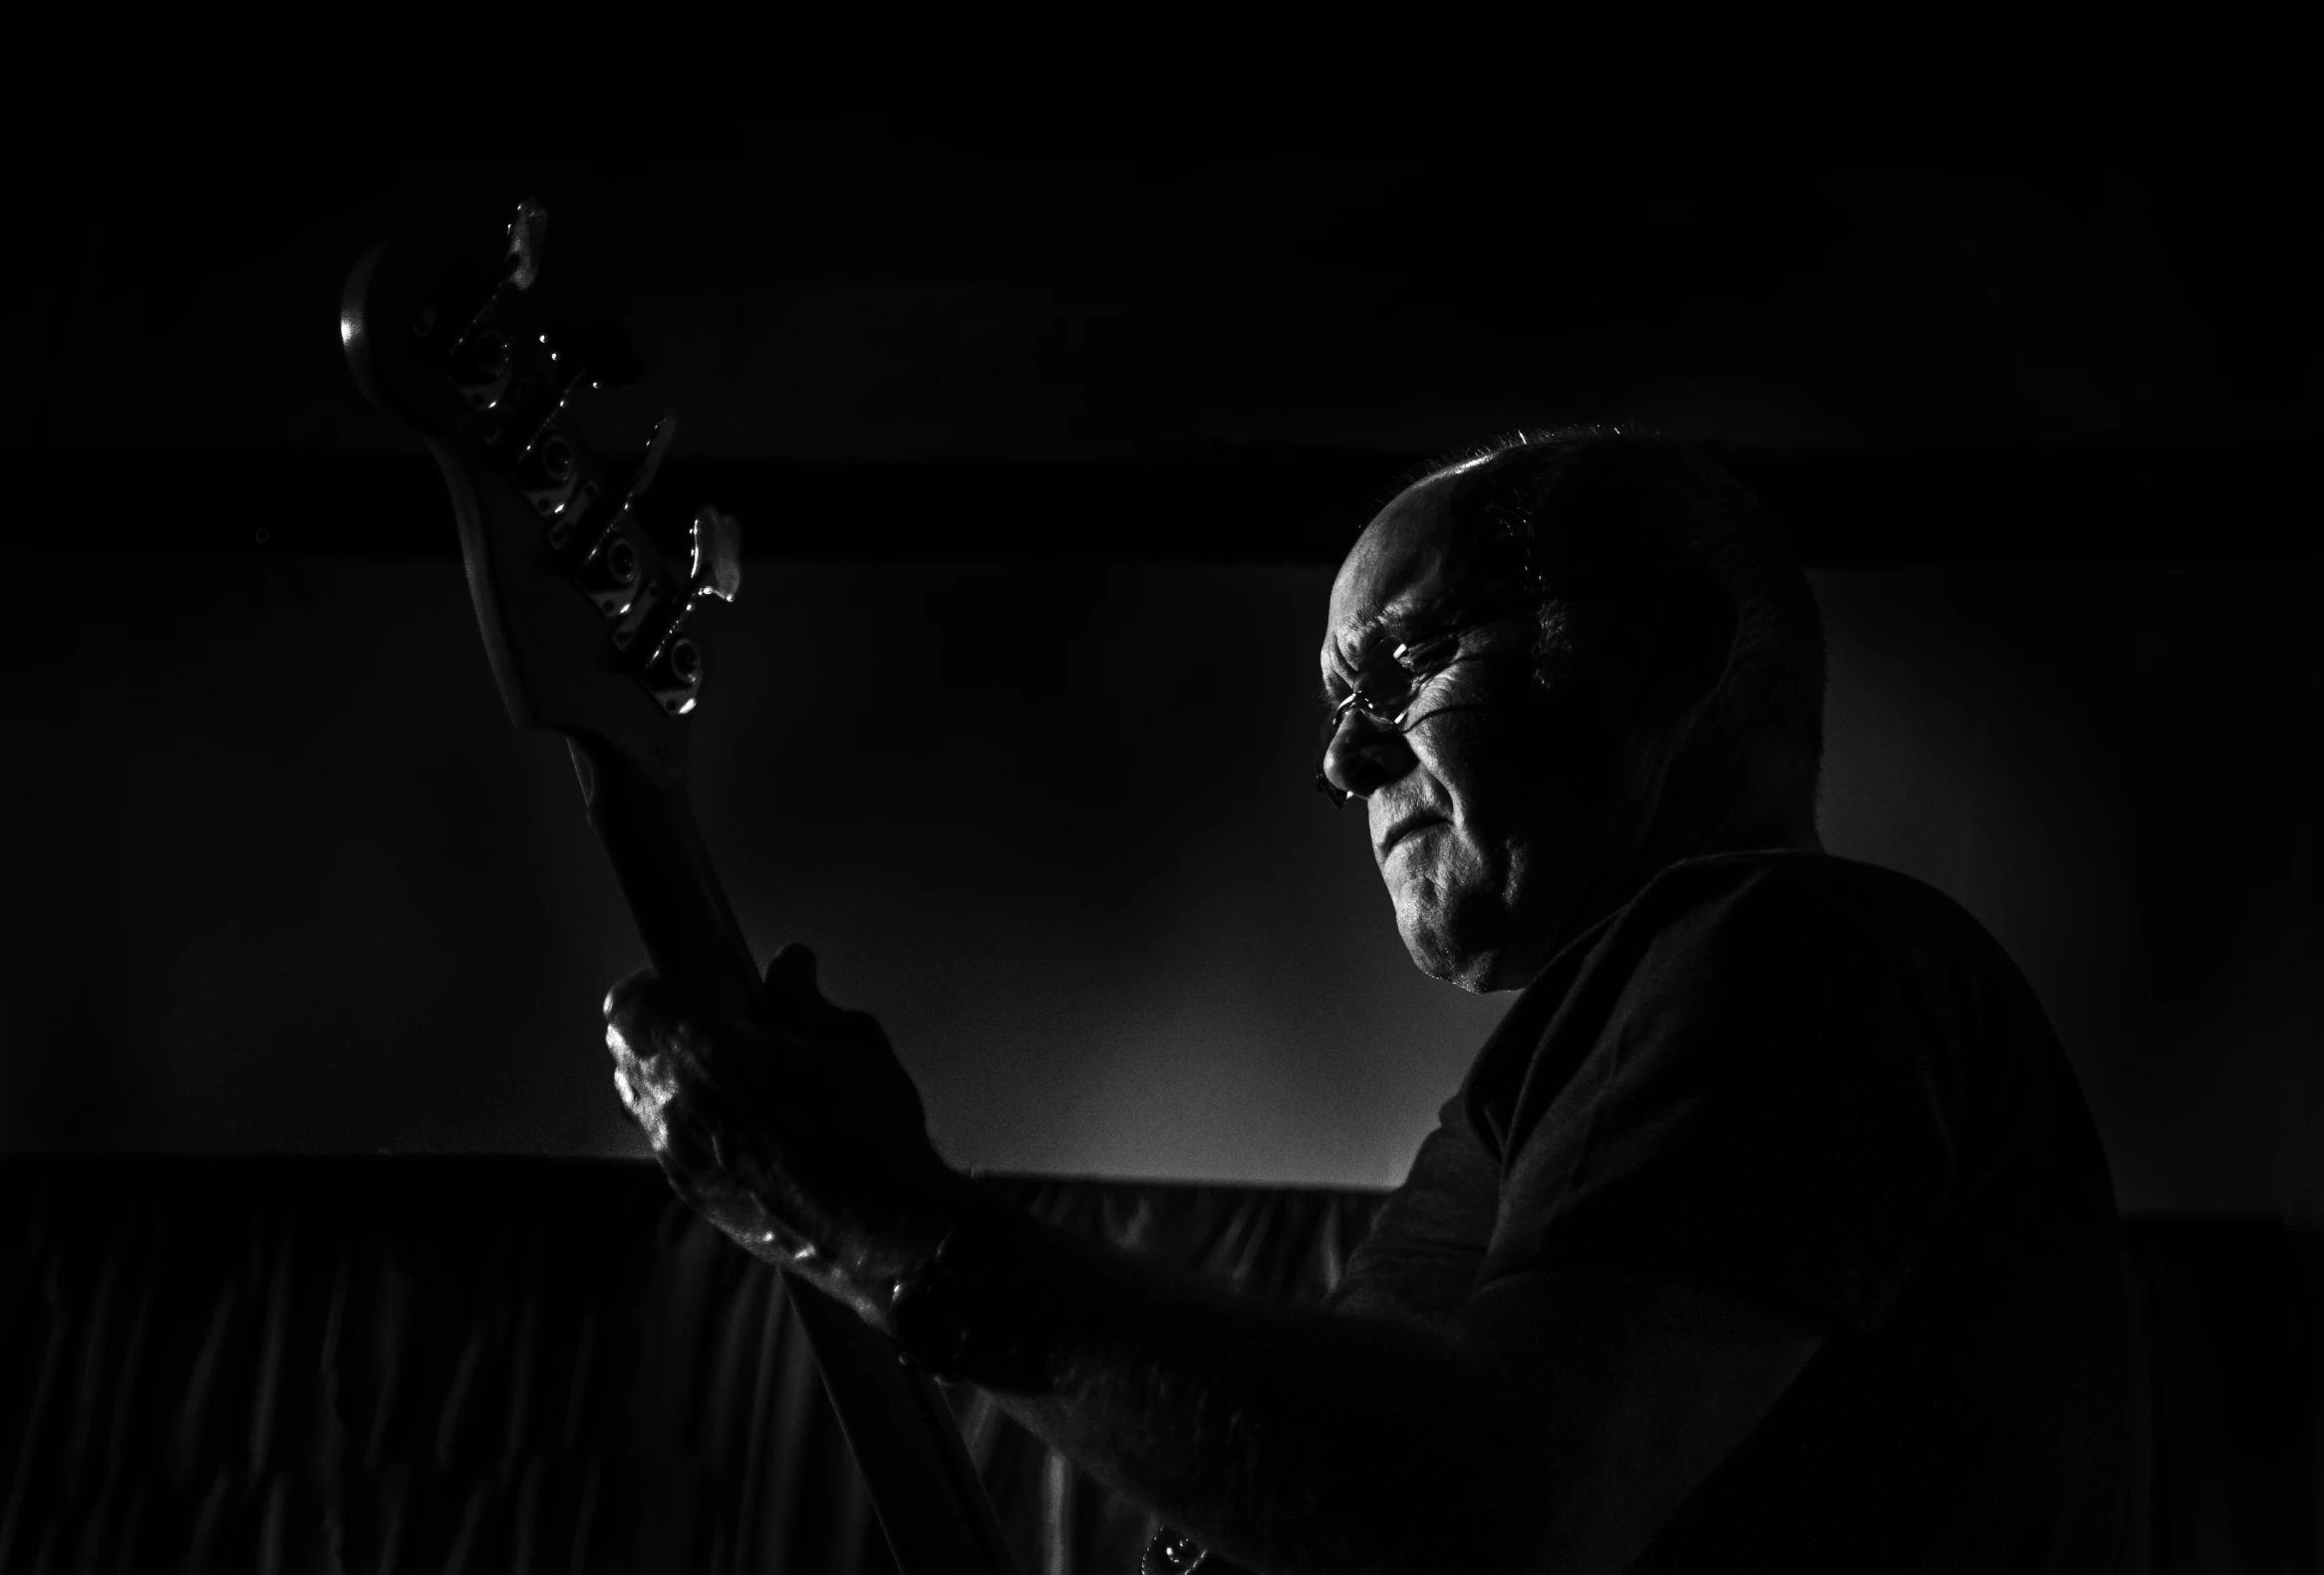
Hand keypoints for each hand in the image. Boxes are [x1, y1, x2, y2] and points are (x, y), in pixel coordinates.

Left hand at [604, 944, 974, 1328]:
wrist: (881, 1229)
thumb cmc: (870, 1131)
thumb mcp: (851, 1041)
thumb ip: (804, 998)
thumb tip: (788, 965)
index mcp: (708, 1056)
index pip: (629, 1005)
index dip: (652, 986)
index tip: (689, 982)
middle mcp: (677, 1110)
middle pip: (625, 1055)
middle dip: (658, 1032)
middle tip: (712, 1027)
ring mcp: (680, 1160)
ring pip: (642, 1104)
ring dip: (671, 1082)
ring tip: (732, 1080)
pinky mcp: (695, 1196)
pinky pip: (669, 1146)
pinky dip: (691, 1126)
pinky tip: (746, 1128)